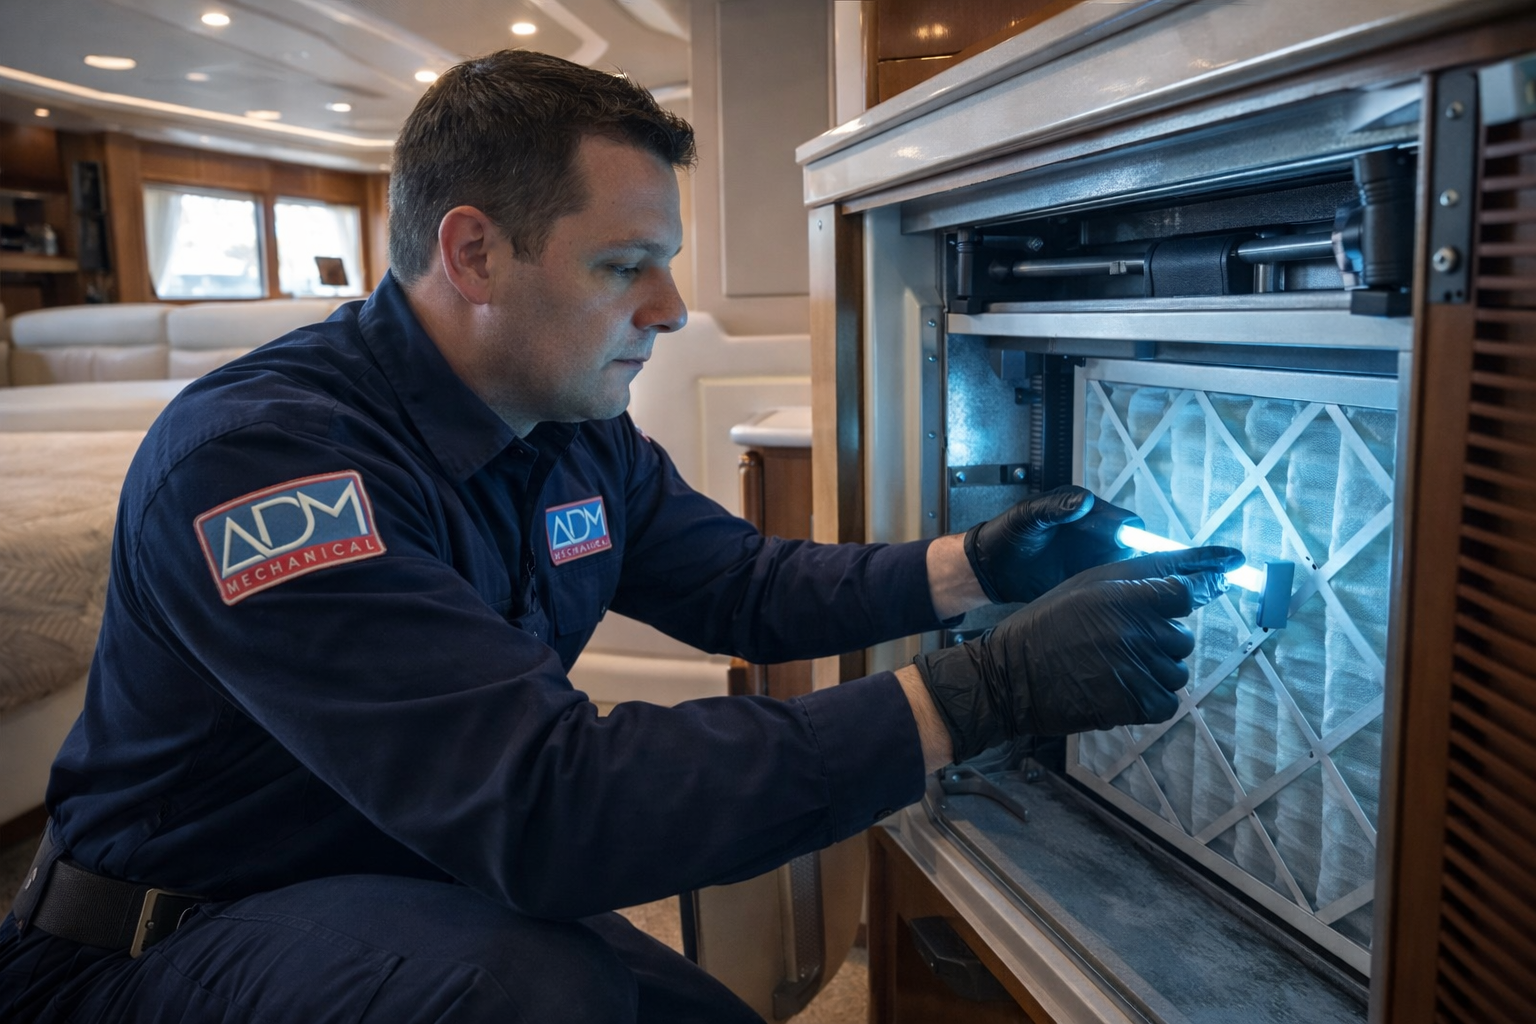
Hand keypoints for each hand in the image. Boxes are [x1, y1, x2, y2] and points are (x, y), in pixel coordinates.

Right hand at [913, 546, 1242, 761]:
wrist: (1011, 675)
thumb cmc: (1050, 623)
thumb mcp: (1088, 584)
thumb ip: (1142, 577)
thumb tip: (1204, 574)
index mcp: (1123, 595)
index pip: (1185, 593)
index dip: (1180, 601)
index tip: (1168, 609)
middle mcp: (1134, 630)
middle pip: (1182, 637)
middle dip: (1160, 641)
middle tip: (1124, 643)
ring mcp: (1135, 669)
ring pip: (1177, 672)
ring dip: (1155, 673)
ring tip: (1119, 668)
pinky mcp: (1131, 703)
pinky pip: (1167, 703)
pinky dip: (1151, 701)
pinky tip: (1124, 690)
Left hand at [964, 486, 1142, 603]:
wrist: (990, 567)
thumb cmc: (1005, 534)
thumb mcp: (1027, 516)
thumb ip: (1054, 507)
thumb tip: (1085, 501)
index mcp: (1084, 511)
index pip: (1124, 520)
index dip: (1131, 532)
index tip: (1125, 544)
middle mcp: (1094, 534)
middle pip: (1131, 548)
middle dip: (1134, 559)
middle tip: (1122, 571)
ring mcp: (1090, 558)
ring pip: (1123, 568)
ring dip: (1124, 576)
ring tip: (1113, 584)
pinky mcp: (1084, 578)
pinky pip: (1106, 585)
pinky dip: (1110, 590)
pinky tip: (1102, 594)